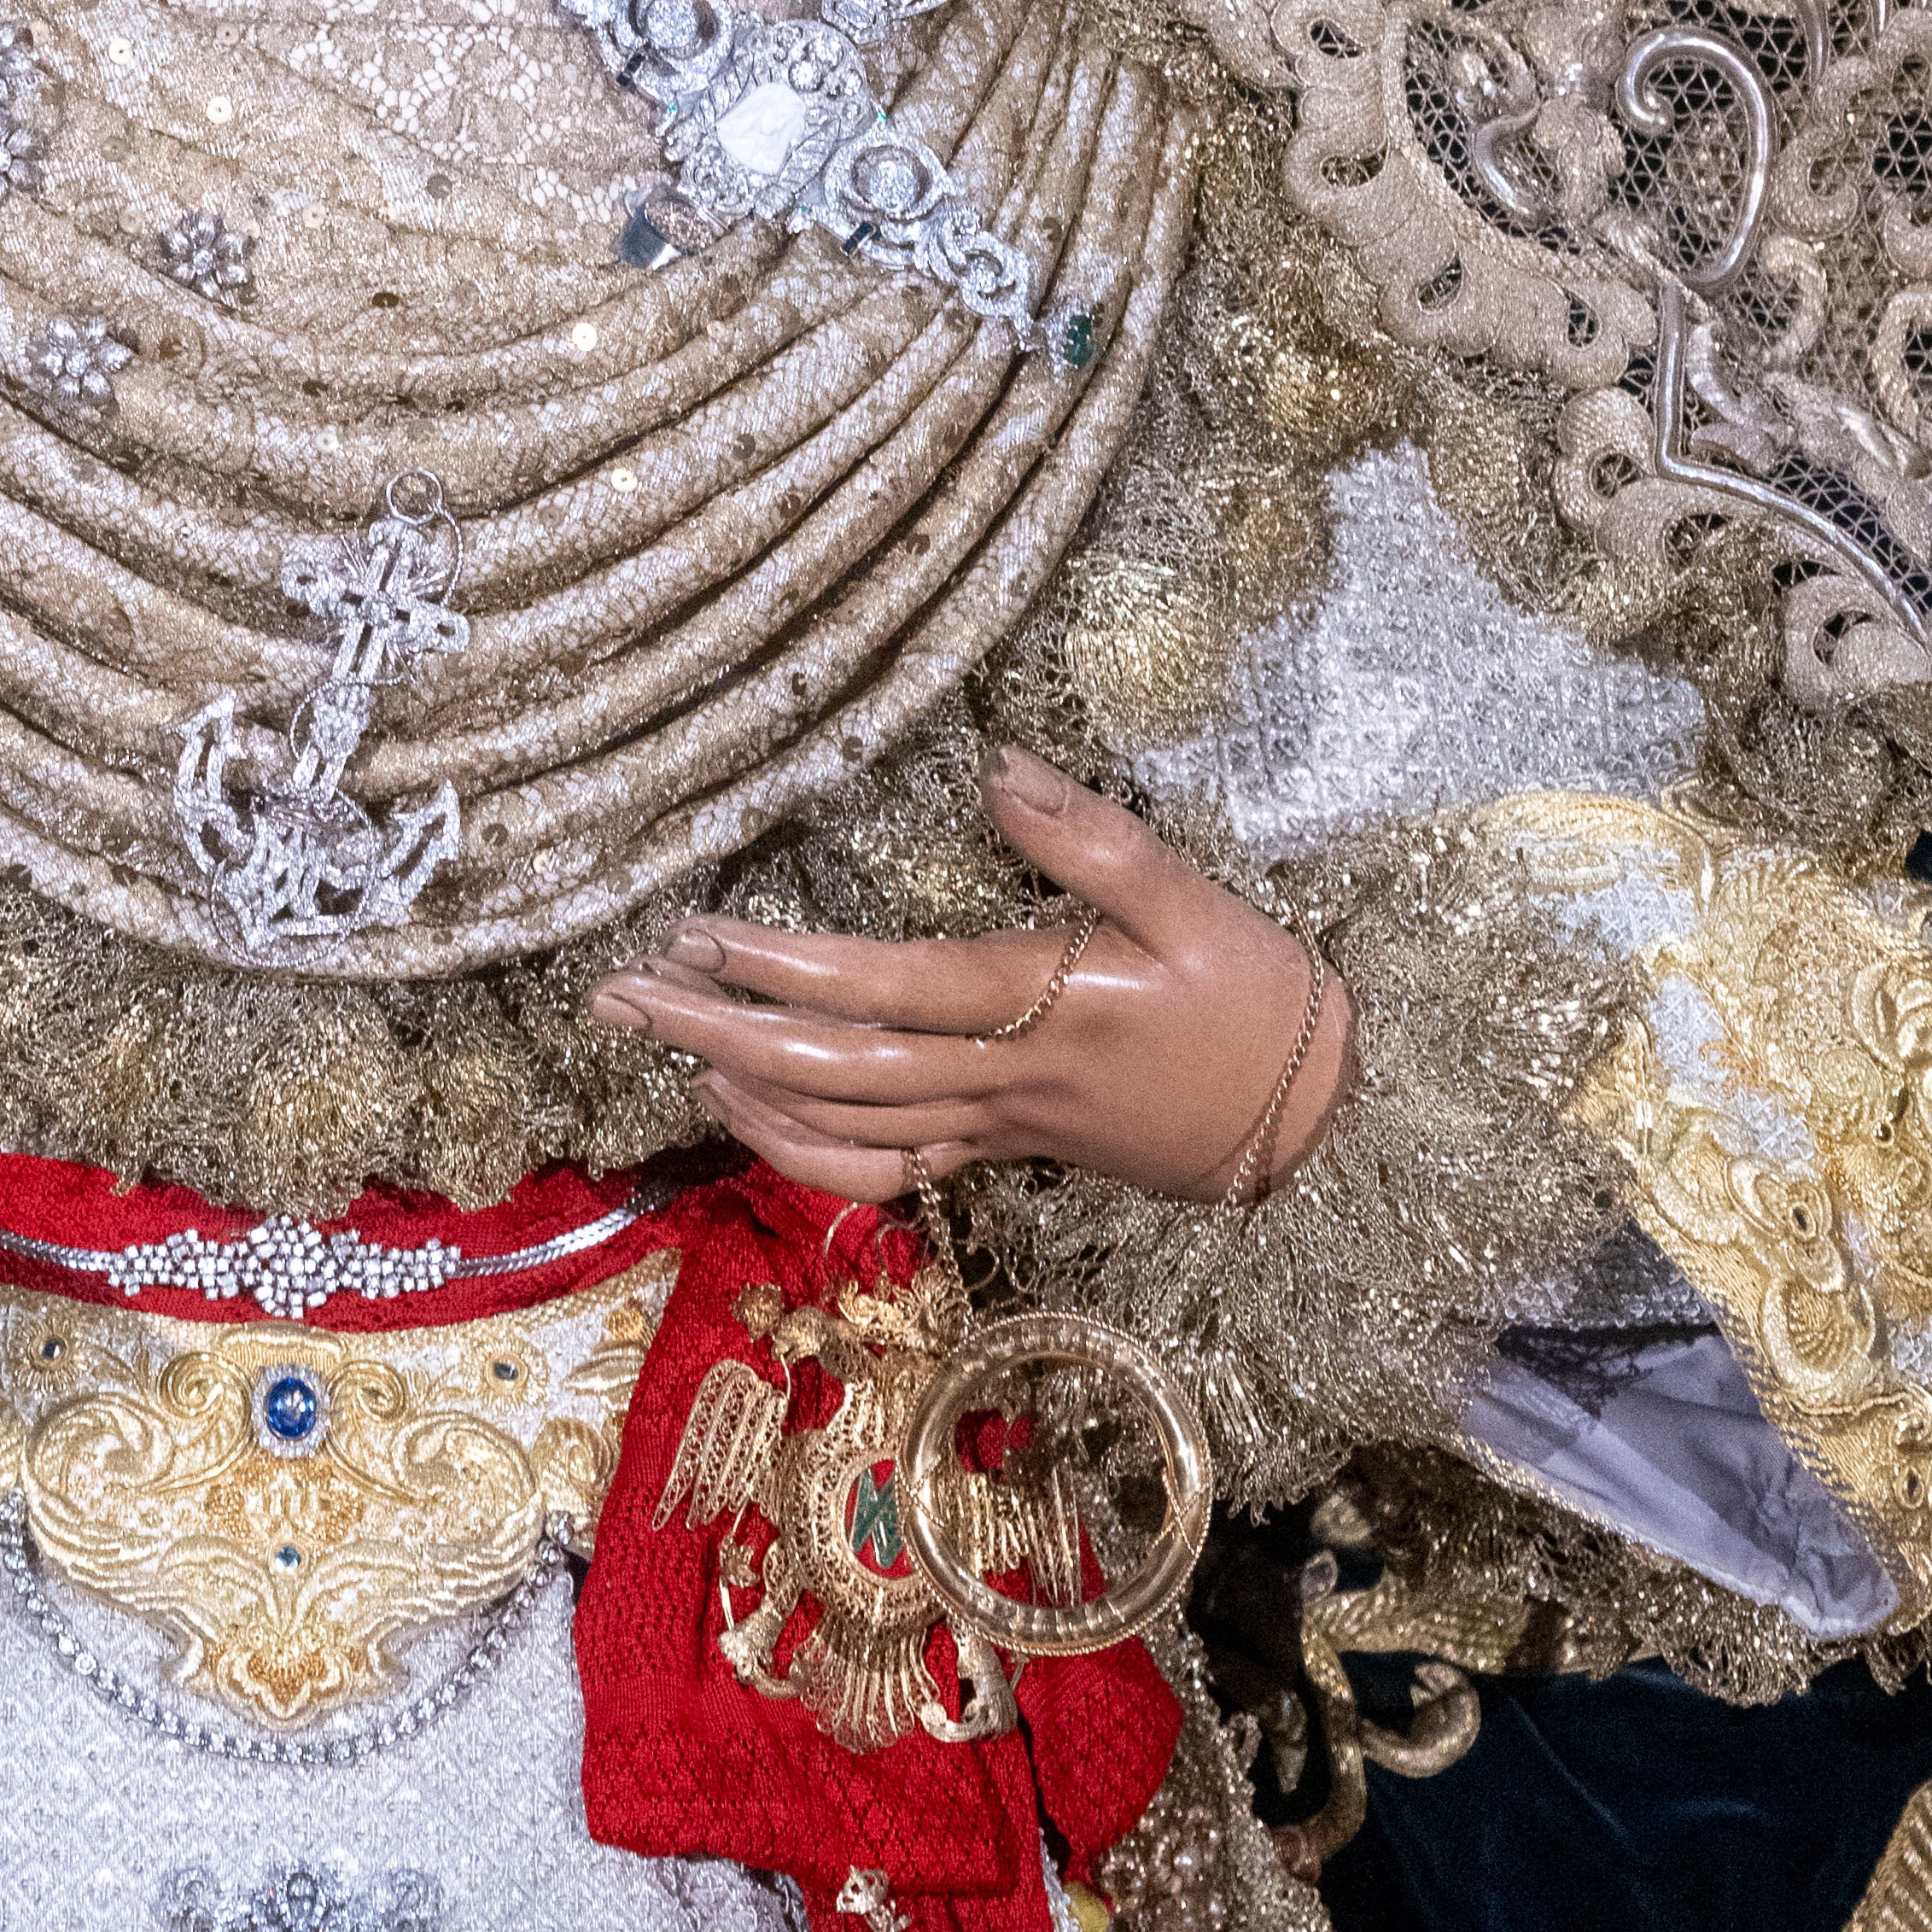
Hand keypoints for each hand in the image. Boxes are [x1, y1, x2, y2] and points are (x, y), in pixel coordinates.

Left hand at [586, 751, 1349, 1211]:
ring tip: (655, 1035)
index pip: (884, 993)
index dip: (787, 969)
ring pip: (843, 1126)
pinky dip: (801, 1151)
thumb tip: (994, 762)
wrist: (1312, 1120)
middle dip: (718, 1033)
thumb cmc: (1251, 996)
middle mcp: (998, 1080)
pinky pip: (882, 1168)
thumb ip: (1090, 836)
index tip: (700, 931)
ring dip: (737, 1086)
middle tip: (618, 993)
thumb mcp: (1192, 898)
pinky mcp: (1001, 1151)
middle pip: (833, 1072)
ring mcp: (993, 1126)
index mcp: (1039, 1009)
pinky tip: (746, 1111)